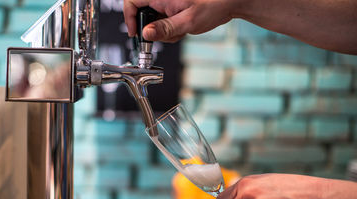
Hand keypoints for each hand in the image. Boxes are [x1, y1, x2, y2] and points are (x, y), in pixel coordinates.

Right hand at [123, 0, 237, 41]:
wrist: (230, 1)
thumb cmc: (214, 4)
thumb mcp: (187, 21)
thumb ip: (164, 29)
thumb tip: (145, 34)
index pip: (132, 2)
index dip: (129, 18)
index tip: (135, 33)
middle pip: (142, 12)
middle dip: (152, 28)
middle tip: (166, 35)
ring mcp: (167, 1)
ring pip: (153, 18)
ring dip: (163, 30)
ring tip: (179, 31)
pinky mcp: (173, 5)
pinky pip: (163, 19)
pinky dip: (170, 27)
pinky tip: (183, 28)